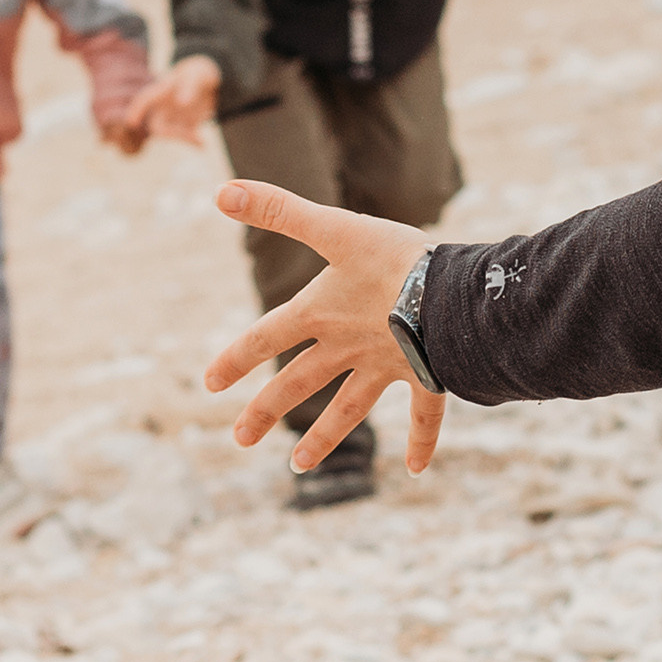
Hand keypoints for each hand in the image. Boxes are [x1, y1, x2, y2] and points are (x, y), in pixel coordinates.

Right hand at [121, 55, 220, 148]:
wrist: (208, 81)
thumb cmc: (197, 74)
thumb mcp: (196, 77)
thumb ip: (189, 88)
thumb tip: (181, 103)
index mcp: (161, 91)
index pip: (144, 99)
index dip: (136, 110)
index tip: (131, 122)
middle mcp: (163, 106)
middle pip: (157, 125)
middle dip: (172, 133)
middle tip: (193, 136)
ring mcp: (173, 117)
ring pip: (171, 133)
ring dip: (184, 138)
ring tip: (202, 142)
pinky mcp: (184, 125)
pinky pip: (184, 137)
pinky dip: (193, 141)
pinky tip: (202, 144)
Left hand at [203, 182, 445, 475]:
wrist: (453, 294)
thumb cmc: (395, 258)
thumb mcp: (333, 227)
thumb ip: (278, 209)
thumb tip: (219, 191)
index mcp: (320, 313)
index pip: (266, 337)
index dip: (236, 358)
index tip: (208, 384)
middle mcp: (346, 346)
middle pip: (297, 383)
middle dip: (266, 411)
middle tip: (239, 440)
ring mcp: (385, 366)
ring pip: (348, 408)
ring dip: (322, 437)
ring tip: (297, 466)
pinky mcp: (426, 374)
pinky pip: (425, 415)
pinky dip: (422, 442)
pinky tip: (417, 471)